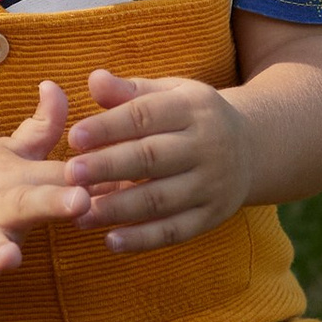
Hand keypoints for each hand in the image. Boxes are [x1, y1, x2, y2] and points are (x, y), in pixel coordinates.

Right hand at [0, 77, 92, 321]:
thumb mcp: (10, 151)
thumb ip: (41, 126)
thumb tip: (59, 84)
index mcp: (16, 180)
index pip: (58, 176)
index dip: (85, 174)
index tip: (116, 171)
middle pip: (24, 204)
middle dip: (49, 201)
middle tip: (79, 202)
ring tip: (10, 260)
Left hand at [65, 69, 253, 249]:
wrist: (251, 148)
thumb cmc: (191, 117)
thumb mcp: (169, 94)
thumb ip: (129, 91)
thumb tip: (93, 79)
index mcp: (193, 109)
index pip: (146, 116)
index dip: (109, 127)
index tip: (74, 137)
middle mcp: (207, 146)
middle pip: (152, 158)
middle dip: (109, 167)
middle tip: (70, 175)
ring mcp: (213, 184)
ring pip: (161, 199)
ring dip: (118, 209)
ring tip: (79, 214)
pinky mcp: (213, 216)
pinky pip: (176, 231)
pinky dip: (143, 240)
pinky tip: (110, 242)